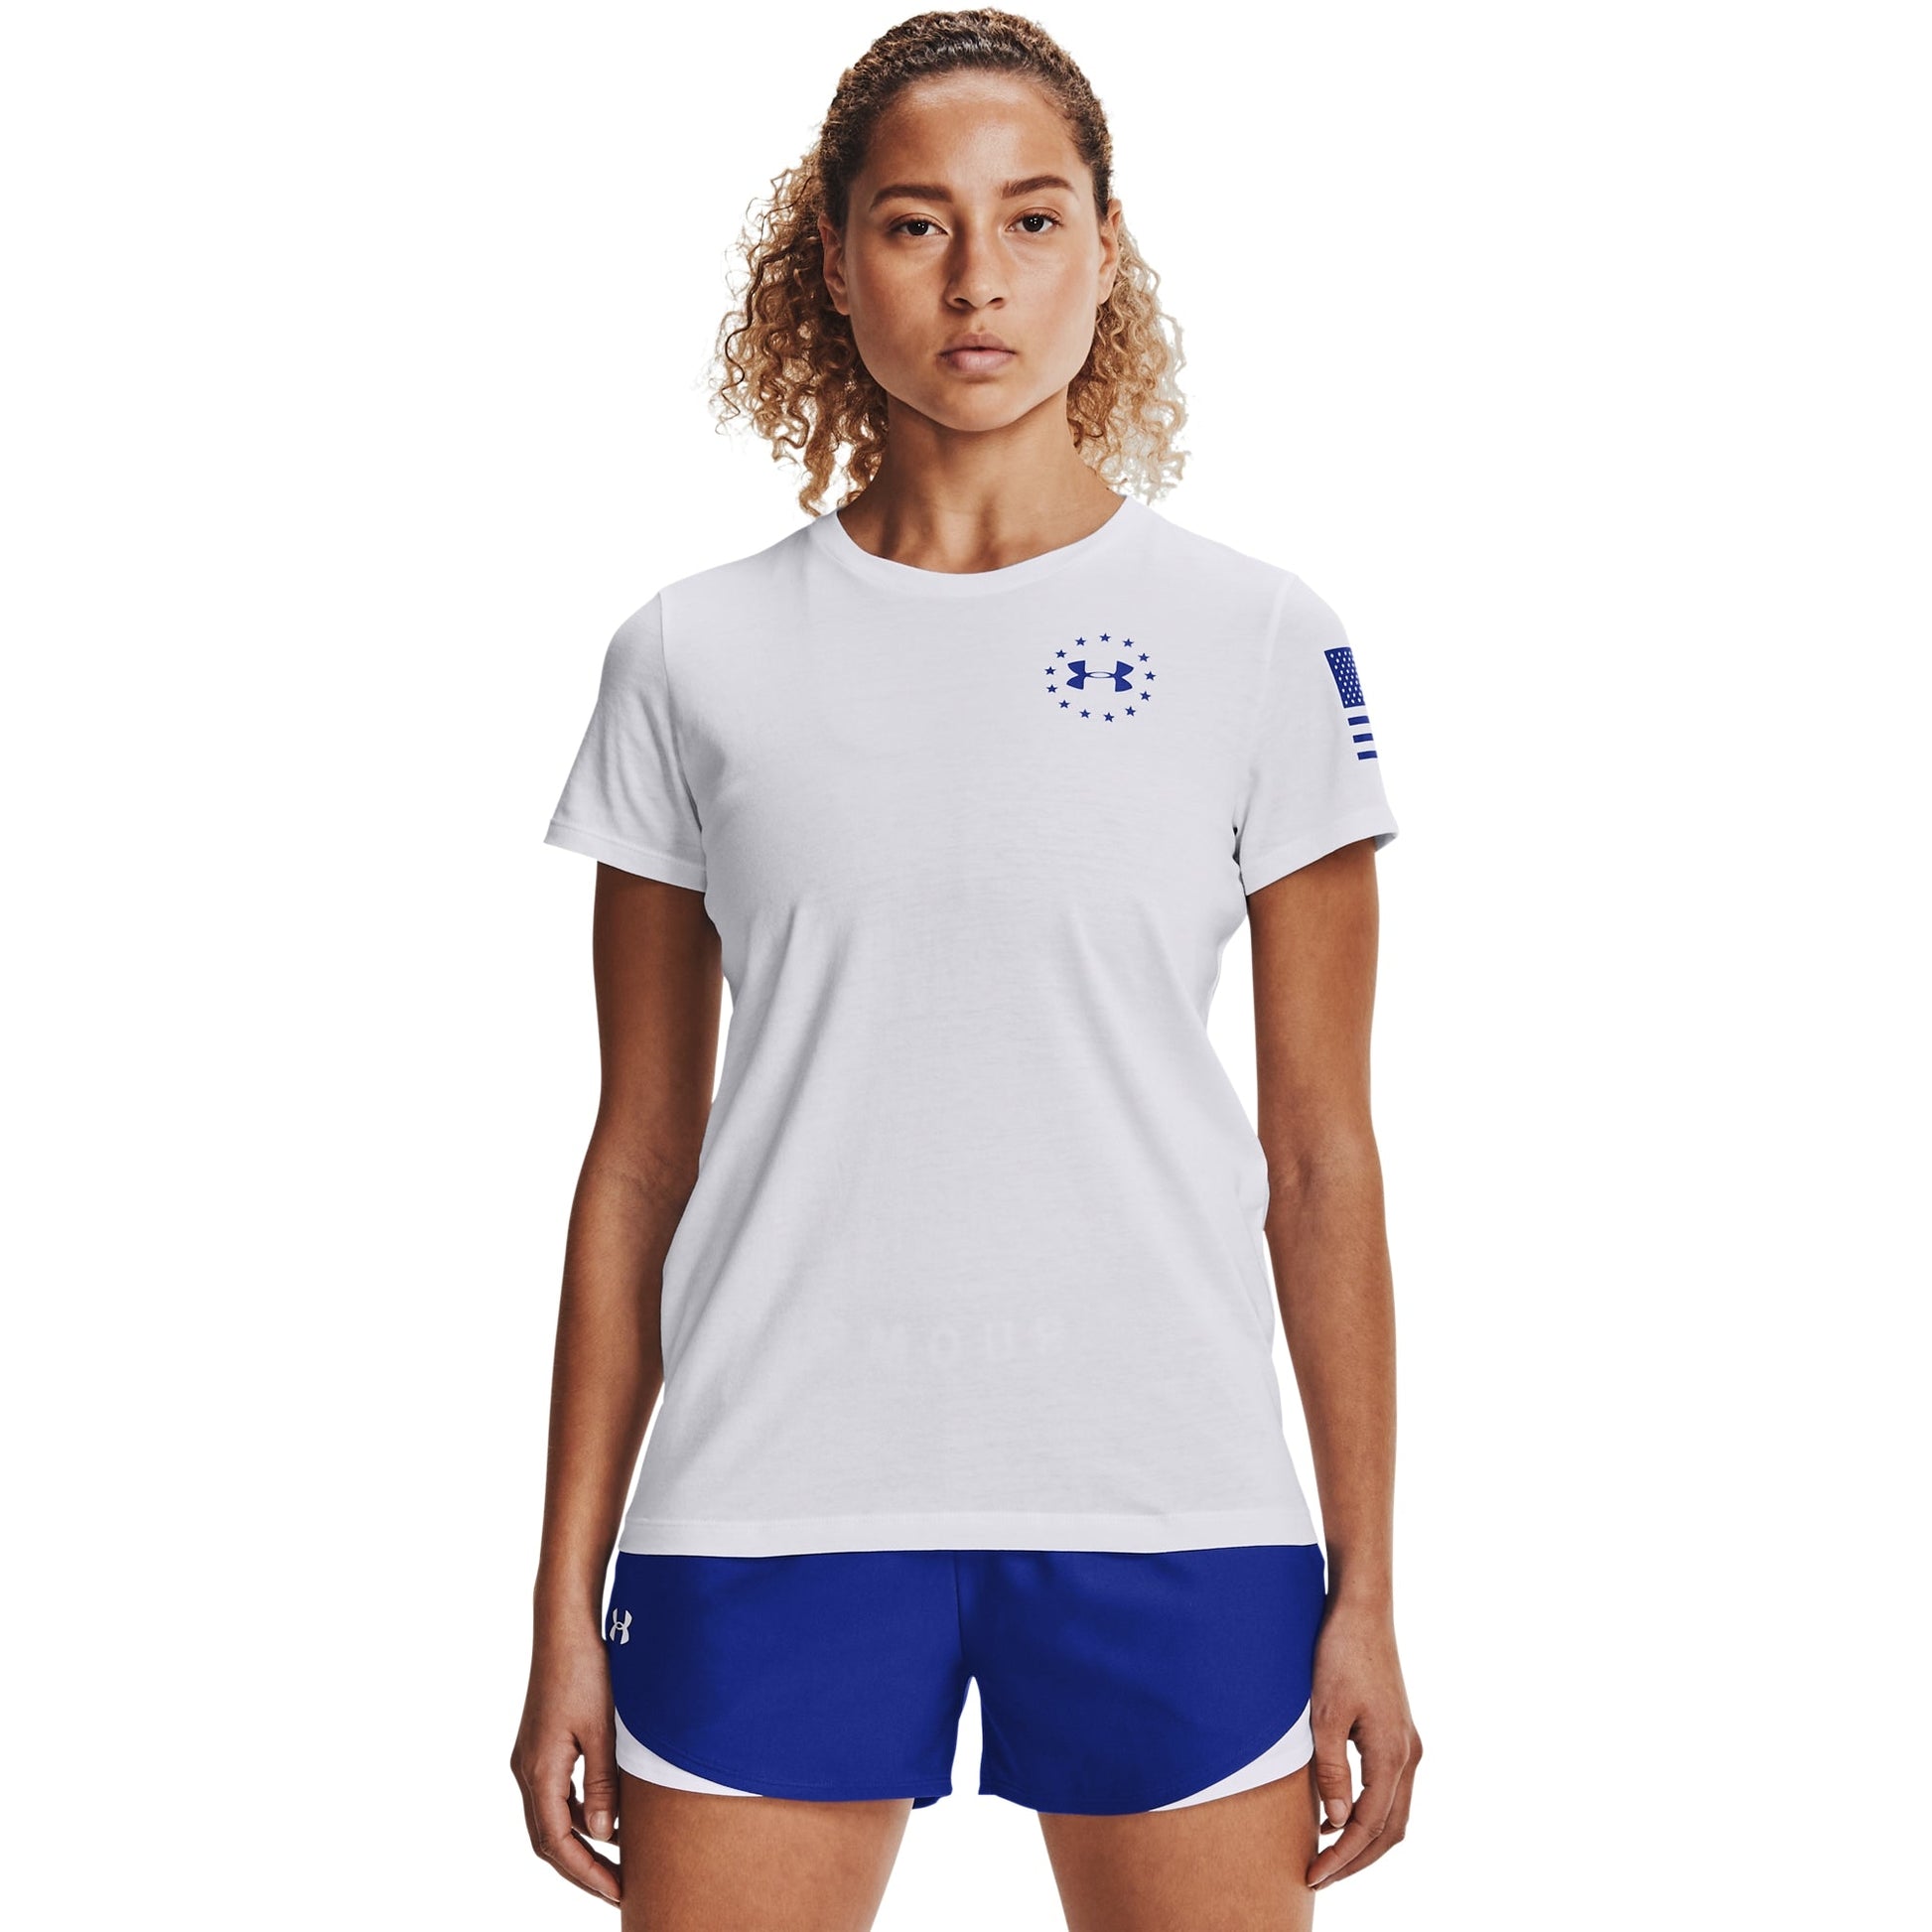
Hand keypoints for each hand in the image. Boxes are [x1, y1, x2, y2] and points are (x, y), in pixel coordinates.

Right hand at [511, 1619, 622, 1906]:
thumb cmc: (585, 1672)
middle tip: (618, 1890)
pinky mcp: (539, 1747)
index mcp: (539, 1772)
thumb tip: (604, 1837)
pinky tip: (604, 1821)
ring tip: (614, 1865)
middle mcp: (527, 1771)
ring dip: (578, 1846)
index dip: (586, 1874)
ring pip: (549, 1820)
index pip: (558, 1844)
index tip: (617, 1893)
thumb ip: (604, 1785)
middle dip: (581, 1870)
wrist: (564, 1628)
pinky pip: (554, 1797)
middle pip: (548, 1840)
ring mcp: (529, 1759)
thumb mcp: (602, 1731)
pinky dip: (576, 1817)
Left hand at [1304, 1595, 1420, 1889]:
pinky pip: (1391, 1791)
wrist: (1362, 1610)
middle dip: (1356, 1860)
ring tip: (1328, 1857)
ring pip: (1394, 1814)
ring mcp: (1408, 1744)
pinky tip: (1337, 1816)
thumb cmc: (1339, 1655)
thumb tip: (1335, 1823)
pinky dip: (1369, 1815)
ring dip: (1365, 1841)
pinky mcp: (1399, 1733)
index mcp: (1393, 1755)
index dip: (1341, 1857)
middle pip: (1389, 1830)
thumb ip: (1331, 1770)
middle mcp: (1409, 1755)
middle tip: (1319, 1877)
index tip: (1312, 1876)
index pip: (1369, 1827)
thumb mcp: (1325, 1713)